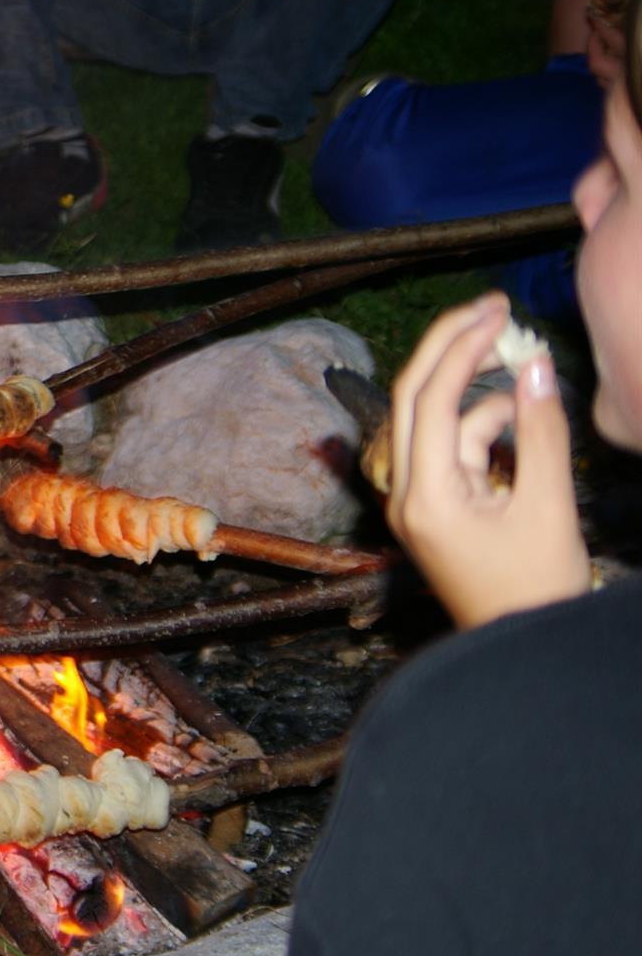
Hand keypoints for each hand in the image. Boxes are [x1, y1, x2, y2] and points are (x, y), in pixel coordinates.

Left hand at [386, 292, 590, 628]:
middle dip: (451, 348)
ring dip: (483, 401)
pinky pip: (455, 449)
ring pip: (440, 423)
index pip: (427, 400)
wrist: (521, 648)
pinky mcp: (434, 506)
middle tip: (493, 307)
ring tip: (534, 406)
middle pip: (414, 398)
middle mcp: (406, 493)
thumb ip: (540, 433)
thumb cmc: (536, 590)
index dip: (460, 347)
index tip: (496, 311)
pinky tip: (526, 447)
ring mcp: (416, 500)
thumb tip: (535, 365)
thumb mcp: (549, 506)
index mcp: (423, 496)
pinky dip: (486, 433)